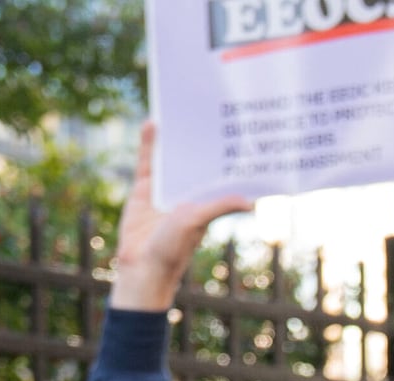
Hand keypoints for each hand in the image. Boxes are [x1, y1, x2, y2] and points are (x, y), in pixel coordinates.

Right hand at [112, 123, 253, 314]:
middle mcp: (189, 190)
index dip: (227, 151)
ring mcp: (166, 187)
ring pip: (172, 155)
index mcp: (207, 197)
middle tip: (207, 102)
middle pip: (197, 157)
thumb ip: (221, 206)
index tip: (237, 125)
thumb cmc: (174, 248)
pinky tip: (152, 122)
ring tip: (180, 106)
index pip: (220, 169)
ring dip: (176, 134)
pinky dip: (149, 142)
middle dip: (202, 135)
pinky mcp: (144, 188)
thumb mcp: (198, 221)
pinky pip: (148, 160)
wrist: (141, 267)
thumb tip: (252, 202)